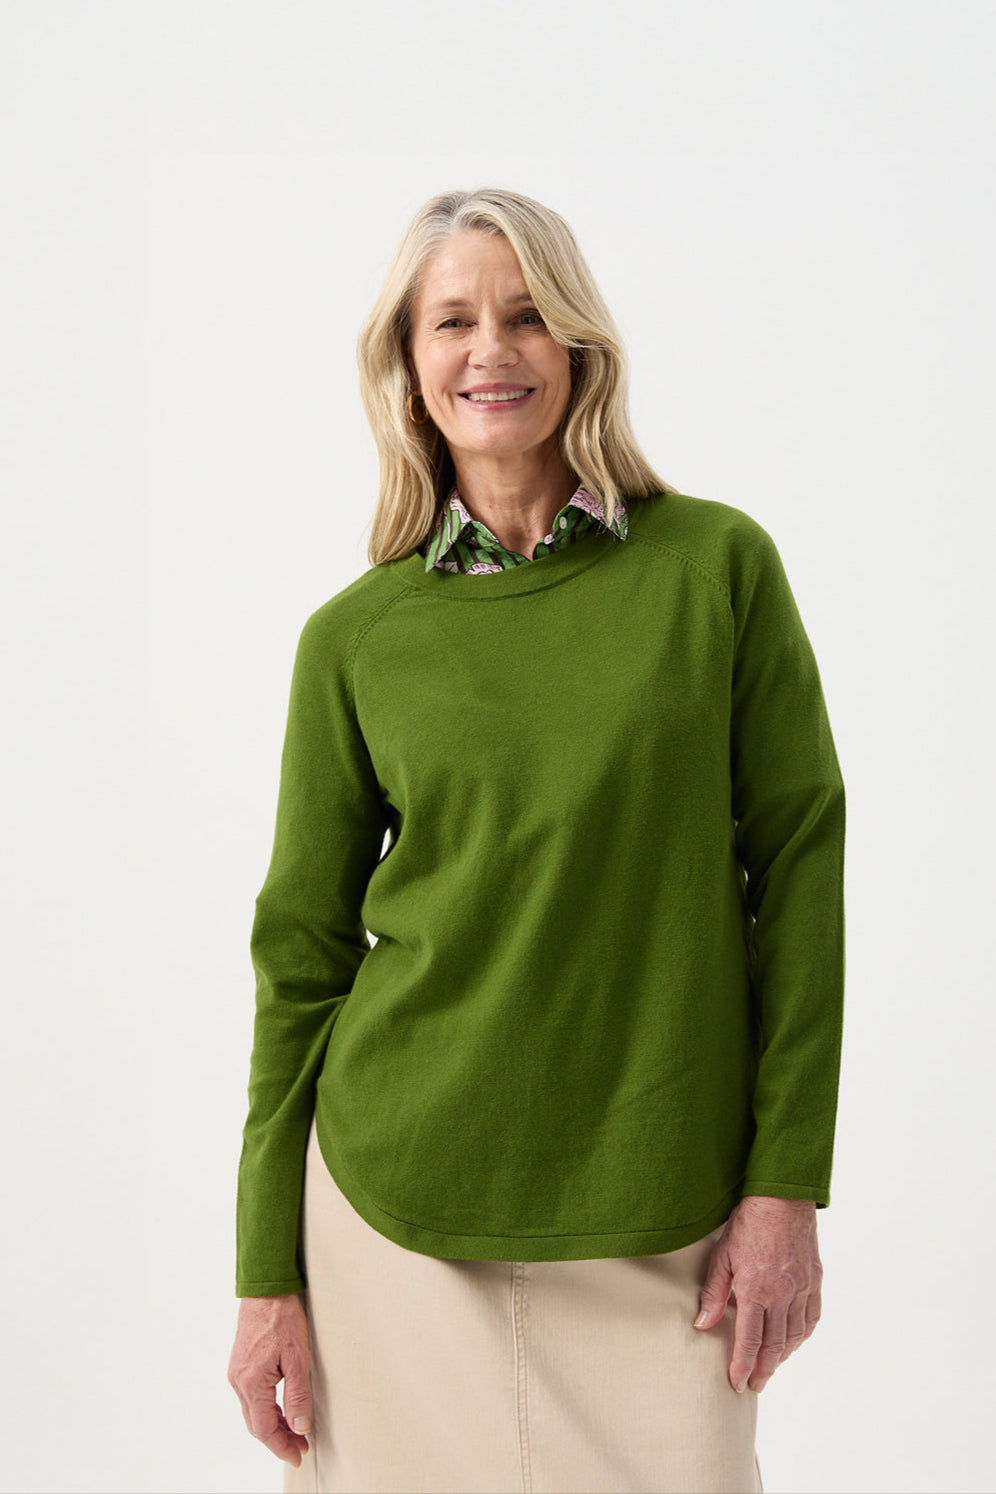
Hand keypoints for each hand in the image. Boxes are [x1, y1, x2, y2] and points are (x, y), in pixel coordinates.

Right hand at [228, 1293, 312, 1465]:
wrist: (266, 1288)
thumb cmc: (283, 1317)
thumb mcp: (298, 1357)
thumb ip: (298, 1395)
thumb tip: (299, 1427)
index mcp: (251, 1382)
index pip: (264, 1429)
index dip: (281, 1446)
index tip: (298, 1455)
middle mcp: (238, 1381)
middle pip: (256, 1424)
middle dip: (278, 1440)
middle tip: (299, 1448)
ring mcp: (237, 1373)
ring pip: (253, 1412)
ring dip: (272, 1425)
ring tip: (294, 1433)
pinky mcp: (240, 1365)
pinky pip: (251, 1397)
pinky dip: (266, 1409)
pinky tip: (281, 1410)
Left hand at [693, 1195, 821, 1393]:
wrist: (781, 1198)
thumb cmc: (749, 1222)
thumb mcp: (722, 1255)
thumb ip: (714, 1292)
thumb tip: (703, 1323)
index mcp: (756, 1290)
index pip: (749, 1340)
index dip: (743, 1365)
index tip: (738, 1382)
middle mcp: (782, 1295)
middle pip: (774, 1345)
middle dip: (763, 1369)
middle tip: (755, 1385)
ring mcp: (801, 1289)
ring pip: (794, 1336)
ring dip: (782, 1356)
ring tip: (770, 1367)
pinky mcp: (813, 1281)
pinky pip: (811, 1318)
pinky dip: (802, 1336)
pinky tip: (794, 1342)